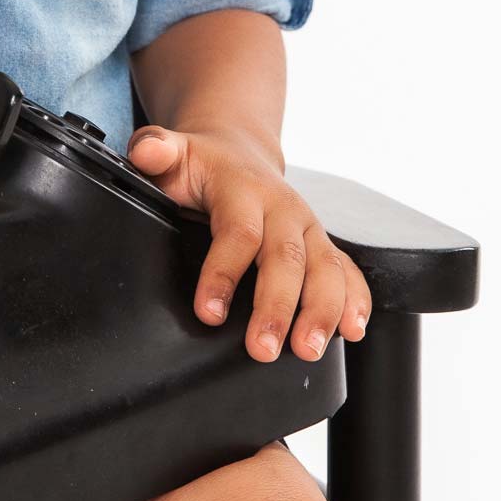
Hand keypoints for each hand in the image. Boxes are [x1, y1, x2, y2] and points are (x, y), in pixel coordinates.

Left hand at [126, 123, 372, 362]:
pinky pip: (348, 270)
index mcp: (243, 188)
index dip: (223, 273)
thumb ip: (155, 150)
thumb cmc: (202, 165)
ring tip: (309, 350)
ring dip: (322, 311)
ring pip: (326, 268)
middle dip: (278, 307)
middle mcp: (283, 207)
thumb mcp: (174, 154)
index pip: (238, 232)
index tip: (209, 313)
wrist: (238, 152)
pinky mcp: (323, 244)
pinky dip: (356, 299)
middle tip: (264, 349)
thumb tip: (145, 153)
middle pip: (287, 258)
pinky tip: (353, 329)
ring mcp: (308, 226)